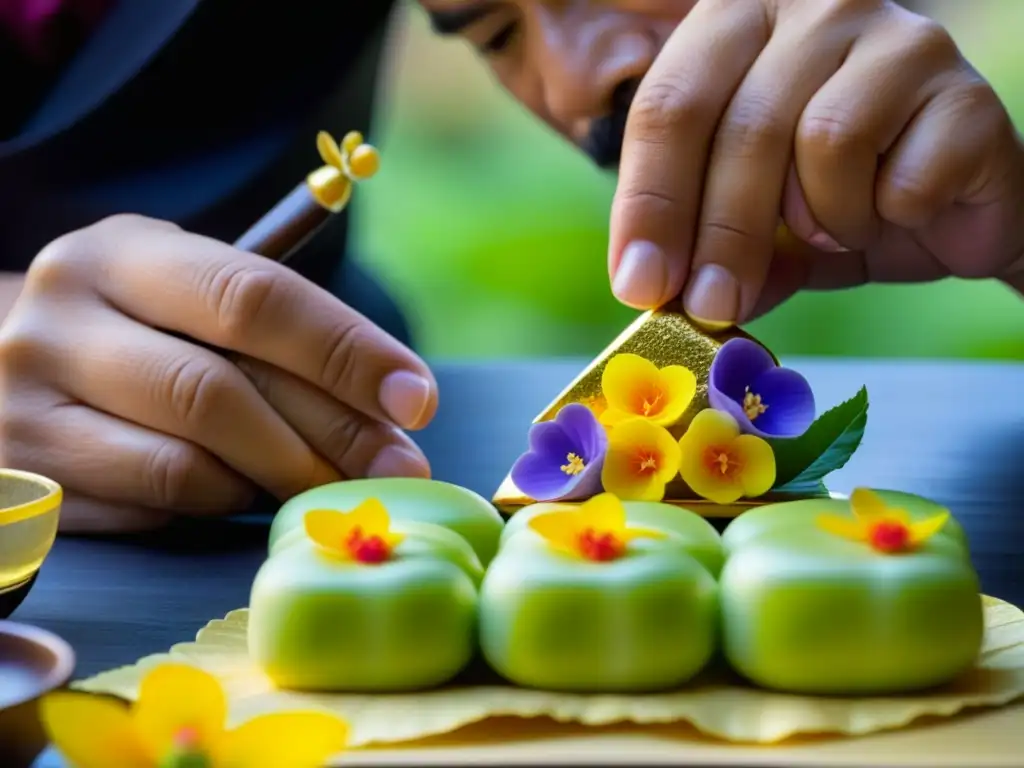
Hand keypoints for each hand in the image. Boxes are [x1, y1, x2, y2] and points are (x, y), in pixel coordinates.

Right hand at [0, 215, 435, 532]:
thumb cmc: (133, 328)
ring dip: (281, 479)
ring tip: (330, 485)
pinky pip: (155, 505)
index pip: (253, 298)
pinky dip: (221, 502)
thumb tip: (395, 403)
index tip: (417, 398)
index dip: (346, 352)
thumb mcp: (186, 294)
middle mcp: (63, 319)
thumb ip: (276, 330)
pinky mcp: (30, 475)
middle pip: (224, 389)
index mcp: (123, 253)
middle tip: (397, 467)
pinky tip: (248, 492)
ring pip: (190, 461)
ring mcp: (29, 402)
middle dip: (332, 434)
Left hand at [609, 0, 1023, 323]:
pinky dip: (887, 217)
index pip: (670, 104)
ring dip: (821, 218)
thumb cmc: (829, 202)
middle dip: (720, 236)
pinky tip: (896, 212)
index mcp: (741, 22)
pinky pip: (901, 174)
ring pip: (824, 139)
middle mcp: (816, 9)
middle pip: (744, 127)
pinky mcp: (962, 89)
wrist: (944, 215)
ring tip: (835, 229)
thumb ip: (698, 241)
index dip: (648, 201)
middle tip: (711, 307)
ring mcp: (897, 37)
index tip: (640, 284)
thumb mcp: (749, 226)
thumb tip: (647, 286)